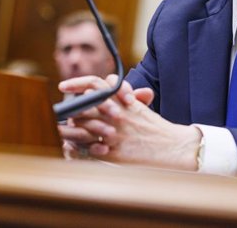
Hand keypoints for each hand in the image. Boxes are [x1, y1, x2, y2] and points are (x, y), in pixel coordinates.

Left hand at [58, 75, 201, 169]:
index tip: (63, 86)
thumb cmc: (156, 128)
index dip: (77, 83)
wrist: (173, 148)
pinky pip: (88, 149)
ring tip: (64, 132)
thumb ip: (124, 95)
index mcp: (124, 101)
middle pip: (83, 106)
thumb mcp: (141, 107)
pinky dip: (79, 148)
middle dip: (71, 110)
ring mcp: (115, 133)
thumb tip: (108, 83)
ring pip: (82, 127)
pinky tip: (74, 148)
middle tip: (64, 114)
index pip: (97, 84)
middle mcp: (118, 114)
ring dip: (70, 130)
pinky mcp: (115, 153)